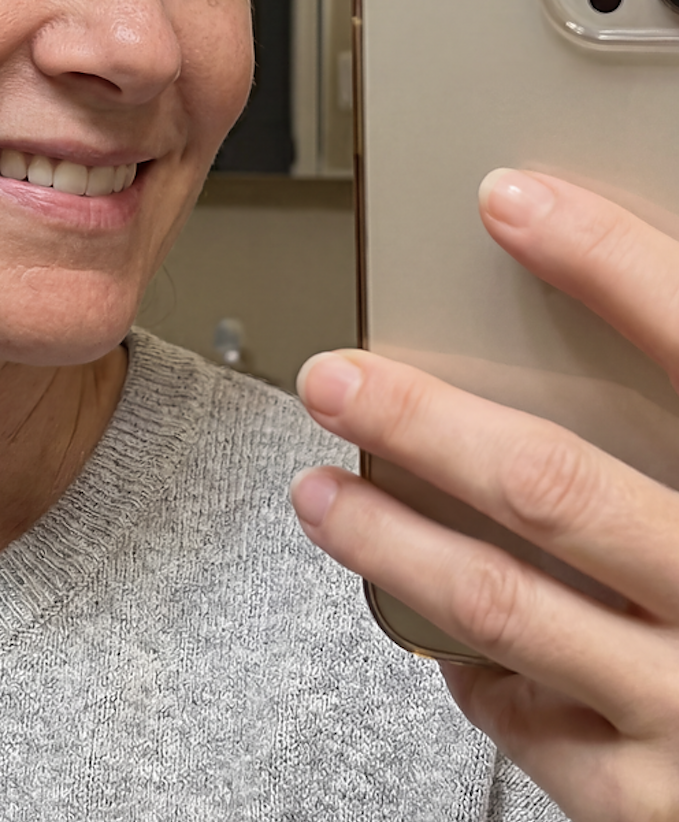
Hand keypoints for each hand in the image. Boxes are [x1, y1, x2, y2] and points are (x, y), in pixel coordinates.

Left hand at [290, 170, 678, 821]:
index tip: (510, 201)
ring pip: (501, 604)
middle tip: (334, 379)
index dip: (607, 266)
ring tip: (316, 493)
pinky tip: (431, 627)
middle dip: (422, 425)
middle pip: (552, 488)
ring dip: (386, 541)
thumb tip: (614, 312)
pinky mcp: (655, 803)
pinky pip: (526, 719)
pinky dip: (468, 661)